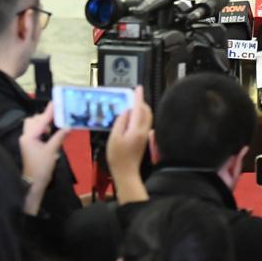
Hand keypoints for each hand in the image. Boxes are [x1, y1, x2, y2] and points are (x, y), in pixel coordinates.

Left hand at [19, 102, 68, 214]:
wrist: (34, 182)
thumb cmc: (42, 167)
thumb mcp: (52, 151)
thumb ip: (59, 136)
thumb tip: (67, 126)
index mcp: (30, 137)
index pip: (41, 120)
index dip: (49, 111)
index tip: (55, 102)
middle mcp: (26, 136)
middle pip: (33, 120)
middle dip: (44, 117)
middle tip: (57, 116)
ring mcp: (27, 141)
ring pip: (33, 125)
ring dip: (43, 123)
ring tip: (54, 126)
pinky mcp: (30, 145)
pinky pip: (35, 131)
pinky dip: (43, 129)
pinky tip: (51, 133)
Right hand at [107, 86, 151, 203]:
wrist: (126, 172)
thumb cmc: (118, 156)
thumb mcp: (114, 137)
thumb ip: (121, 122)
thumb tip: (126, 111)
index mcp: (136, 129)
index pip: (138, 108)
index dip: (138, 97)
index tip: (138, 88)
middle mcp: (144, 130)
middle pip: (146, 111)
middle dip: (141, 102)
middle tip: (133, 97)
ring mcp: (145, 135)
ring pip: (147, 116)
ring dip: (141, 109)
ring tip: (132, 106)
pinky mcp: (144, 139)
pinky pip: (145, 122)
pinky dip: (141, 116)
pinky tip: (133, 118)